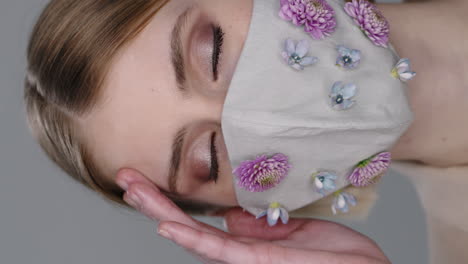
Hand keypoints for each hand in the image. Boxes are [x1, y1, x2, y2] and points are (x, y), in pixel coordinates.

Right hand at [116, 168, 389, 263]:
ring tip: (132, 190)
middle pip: (186, 225)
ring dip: (160, 212)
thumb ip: (257, 223)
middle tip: (125, 177)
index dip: (171, 200)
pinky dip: (190, 237)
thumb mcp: (290, 228)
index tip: (149, 178)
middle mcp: (237, 251)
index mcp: (246, 241)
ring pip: (192, 235)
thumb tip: (229, 213)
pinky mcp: (255, 262)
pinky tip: (167, 226)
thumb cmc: (335, 255)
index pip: (199, 219)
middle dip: (154, 202)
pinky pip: (217, 249)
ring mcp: (243, 259)